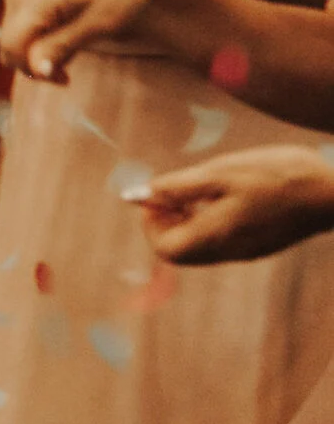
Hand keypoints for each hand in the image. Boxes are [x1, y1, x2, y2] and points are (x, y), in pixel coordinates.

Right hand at [0, 0, 175, 81]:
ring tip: (72, 51)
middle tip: (68, 72)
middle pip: (9, 48)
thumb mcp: (98, 25)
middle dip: (36, 65)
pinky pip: (19, 34)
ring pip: (13, 43)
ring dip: (38, 56)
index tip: (65, 79)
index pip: (13, 47)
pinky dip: (38, 45)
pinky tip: (63, 40)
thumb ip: (62, 47)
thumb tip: (38, 71)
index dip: (35, 70)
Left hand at [135, 147, 333, 265]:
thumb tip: (146, 193)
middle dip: (168, 221)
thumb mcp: (220, 173)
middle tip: (175, 191)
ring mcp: (249, 249)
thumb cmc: (277, 177)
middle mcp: (231, 251)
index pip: (166, 250)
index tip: (158, 196)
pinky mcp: (263, 243)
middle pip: (182, 250)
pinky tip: (226, 193)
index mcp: (216, 237)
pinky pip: (224, 239)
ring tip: (201, 188)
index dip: (152, 223)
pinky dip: (212, 219)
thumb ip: (179, 187)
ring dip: (190, 218)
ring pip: (203, 244)